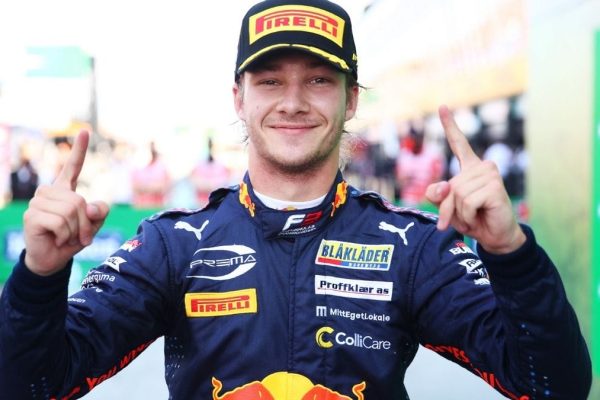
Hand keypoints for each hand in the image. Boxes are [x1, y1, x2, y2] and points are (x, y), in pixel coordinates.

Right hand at [23, 131, 108, 275]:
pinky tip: (56, 239)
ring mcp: (38, 203)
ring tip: (66, 237)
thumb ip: (100, 213)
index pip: (72, 167)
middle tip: (79, 234)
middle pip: (79, 201)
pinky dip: (65, 235)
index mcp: (65, 190)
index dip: (79, 150)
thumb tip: (91, 207)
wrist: (52, 259)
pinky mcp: (32, 216)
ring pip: (71, 211)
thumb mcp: (94, 225)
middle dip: (85, 222)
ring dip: (75, 230)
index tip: (85, 131)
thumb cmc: (73, 238)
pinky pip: (60, 223)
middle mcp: (49, 192)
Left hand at [425, 105, 525, 253]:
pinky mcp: (495, 186)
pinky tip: (480, 215)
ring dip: (459, 212)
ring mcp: (490, 174)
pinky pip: (466, 201)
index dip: (449, 125)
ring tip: (473, 215)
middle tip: (463, 216)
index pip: (458, 143)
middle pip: (449, 186)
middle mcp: (481, 167)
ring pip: (456, 194)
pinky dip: (467, 214)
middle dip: (448, 207)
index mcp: (469, 167)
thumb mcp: (447, 207)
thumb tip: (442, 186)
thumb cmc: (472, 218)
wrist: (494, 235)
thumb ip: (437, 195)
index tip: (442, 106)